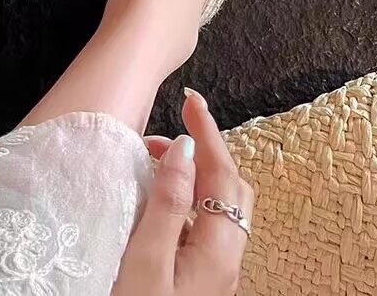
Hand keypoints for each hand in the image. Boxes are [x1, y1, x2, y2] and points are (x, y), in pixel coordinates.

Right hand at [112, 91, 253, 295]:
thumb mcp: (145, 262)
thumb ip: (167, 204)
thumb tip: (184, 150)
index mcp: (217, 251)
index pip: (222, 174)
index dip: (207, 132)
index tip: (191, 99)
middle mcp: (225, 258)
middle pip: (231, 186)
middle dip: (205, 149)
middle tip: (168, 130)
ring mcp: (214, 269)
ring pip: (218, 204)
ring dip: (193, 172)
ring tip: (154, 158)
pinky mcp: (199, 276)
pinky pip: (202, 221)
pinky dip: (185, 195)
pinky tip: (157, 195)